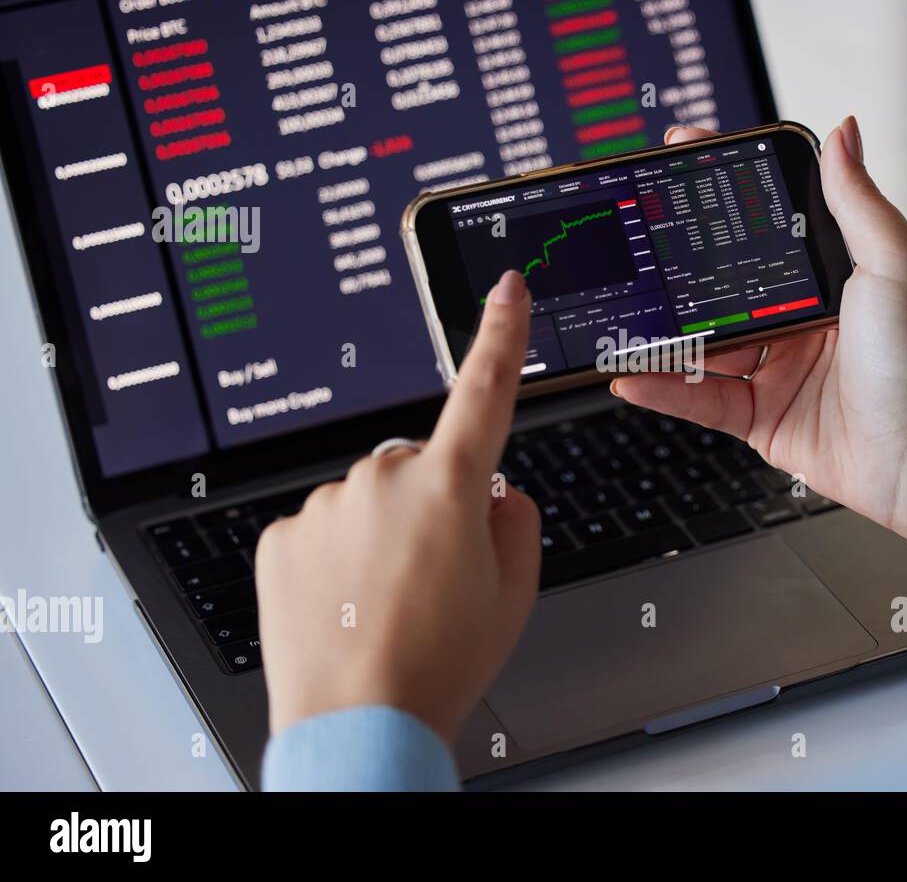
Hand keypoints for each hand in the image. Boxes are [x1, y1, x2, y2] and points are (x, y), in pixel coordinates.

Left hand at [256, 270, 540, 743]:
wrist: (358, 725)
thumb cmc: (440, 663)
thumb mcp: (515, 593)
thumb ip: (517, 521)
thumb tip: (496, 494)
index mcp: (452, 488)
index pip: (485, 392)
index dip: (502, 334)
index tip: (508, 288)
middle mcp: (384, 479)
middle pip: (419, 467)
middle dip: (431, 503)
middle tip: (432, 576)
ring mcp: (327, 503)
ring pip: (368, 499)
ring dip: (379, 533)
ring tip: (384, 601)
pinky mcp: (282, 532)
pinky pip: (323, 526)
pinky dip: (336, 555)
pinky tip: (346, 603)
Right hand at [615, 120, 906, 564]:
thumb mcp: (896, 264)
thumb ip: (857, 200)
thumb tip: (842, 132)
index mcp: (838, 278)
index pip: (771, 223)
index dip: (726, 191)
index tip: (686, 157)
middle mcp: (806, 321)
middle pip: (728, 283)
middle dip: (680, 261)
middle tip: (637, 231)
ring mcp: (782, 370)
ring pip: (707, 342)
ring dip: (664, 330)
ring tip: (625, 308)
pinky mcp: (764, 419)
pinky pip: (703, 399)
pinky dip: (664, 388)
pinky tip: (632, 371)